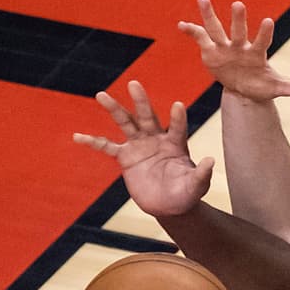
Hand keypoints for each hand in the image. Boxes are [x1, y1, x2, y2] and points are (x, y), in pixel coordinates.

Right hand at [73, 80, 213, 216]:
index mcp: (176, 144)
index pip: (177, 127)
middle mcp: (156, 139)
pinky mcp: (126, 158)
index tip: (178, 105)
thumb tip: (211, 160)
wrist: (169, 205)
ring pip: (126, 124)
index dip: (178, 118)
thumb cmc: (187, 193)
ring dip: (114, 109)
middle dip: (141, 101)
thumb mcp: (197, 186)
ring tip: (101, 94)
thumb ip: (202, 174)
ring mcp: (139, 146)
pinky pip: (107, 147)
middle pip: (147, 116)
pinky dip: (93, 142)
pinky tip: (78, 137)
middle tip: (134, 83)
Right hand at [178, 0, 289, 102]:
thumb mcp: (279, 88)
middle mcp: (240, 46)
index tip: (268, 21)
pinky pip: (200, 38)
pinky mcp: (211, 50)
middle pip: (239, 31)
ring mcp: (225, 47)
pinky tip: (181, 25)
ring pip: (217, 29)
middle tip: (238, 4)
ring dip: (209, 16)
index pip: (263, 41)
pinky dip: (191, 31)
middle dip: (238, 19)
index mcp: (257, 53)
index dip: (265, 33)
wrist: (244, 88)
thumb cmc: (262, 84)